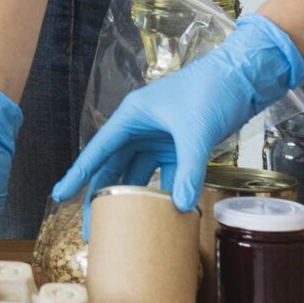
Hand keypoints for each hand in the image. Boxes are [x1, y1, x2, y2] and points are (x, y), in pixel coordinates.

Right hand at [53, 15, 303, 209]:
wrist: (244, 76)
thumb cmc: (213, 89)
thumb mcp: (196, 131)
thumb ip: (189, 170)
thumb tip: (181, 208)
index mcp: (133, 116)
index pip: (99, 150)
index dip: (78, 174)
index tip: (59, 194)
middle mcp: (142, 127)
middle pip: (114, 167)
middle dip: (103, 197)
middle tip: (93, 227)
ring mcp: (161, 137)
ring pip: (138, 173)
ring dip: (133, 198)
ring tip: (123, 227)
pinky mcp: (181, 145)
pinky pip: (166, 174)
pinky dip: (165, 192)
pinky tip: (165, 214)